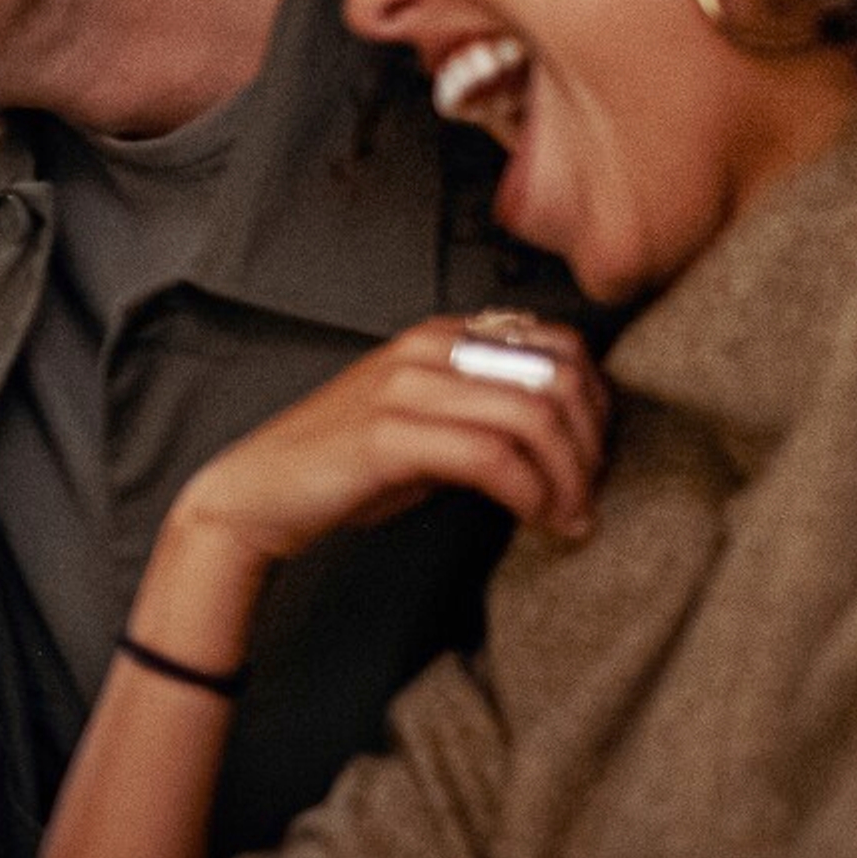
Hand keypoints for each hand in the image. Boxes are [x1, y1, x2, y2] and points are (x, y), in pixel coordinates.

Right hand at [169, 312, 606, 568]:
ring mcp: (404, 386)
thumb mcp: (429, 426)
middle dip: (593, 447)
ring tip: (569, 519)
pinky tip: (533, 520)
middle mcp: (426, 348)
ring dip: (569, 478)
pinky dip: (530, 495)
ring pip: (534, 416)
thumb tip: (572, 437)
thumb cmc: (345, 467)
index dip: (598, 406)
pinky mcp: (386, 433)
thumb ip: (486, 414)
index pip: (560, 345)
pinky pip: (490, 456)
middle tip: (589, 499)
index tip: (596, 462)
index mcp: (441, 337)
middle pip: (559, 377)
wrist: (258, 493)